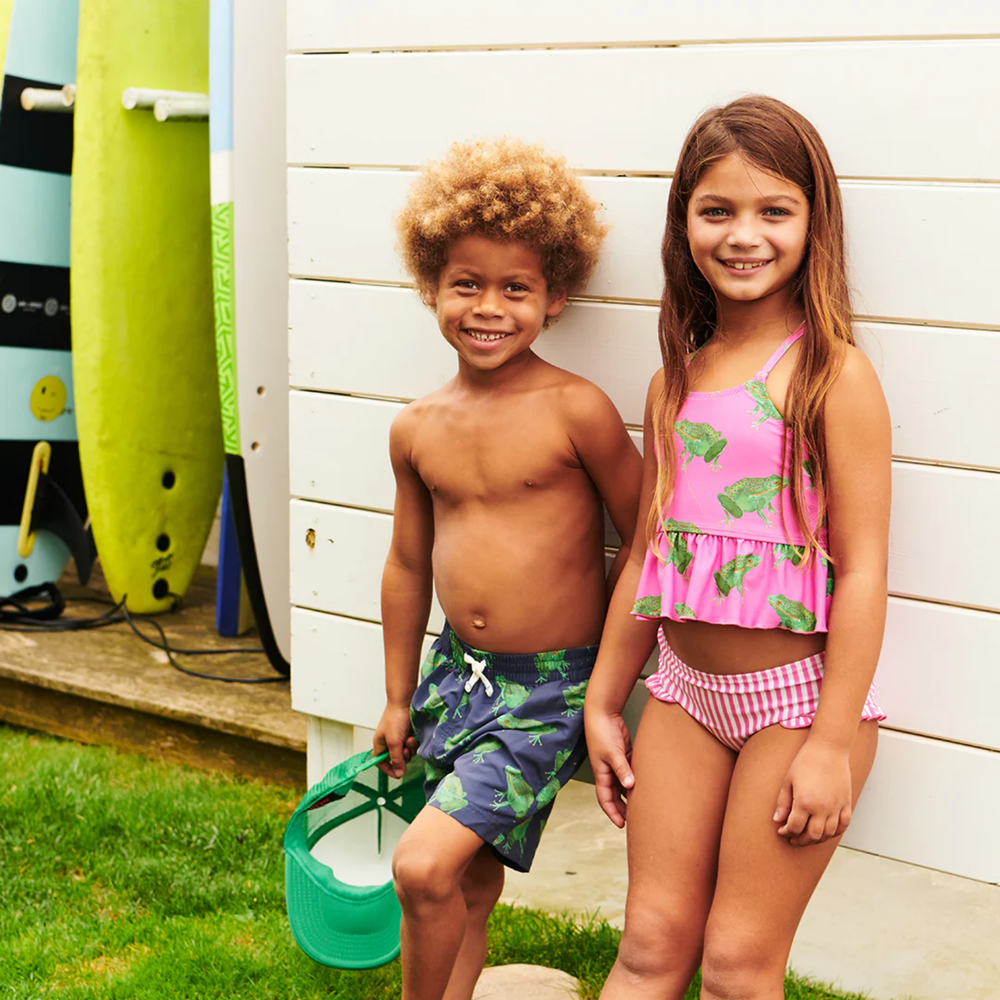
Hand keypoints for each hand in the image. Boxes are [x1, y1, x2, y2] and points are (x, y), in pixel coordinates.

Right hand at [373, 703, 417, 777]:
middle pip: (397, 760)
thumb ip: (396, 758)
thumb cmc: (395, 719)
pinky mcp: (408, 735)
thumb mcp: (394, 741)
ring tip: (410, 739)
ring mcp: (399, 739)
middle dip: (403, 756)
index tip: (398, 773)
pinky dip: (414, 743)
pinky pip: (413, 746)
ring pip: (407, 753)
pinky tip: (413, 736)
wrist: (405, 701)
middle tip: (405, 748)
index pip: (380, 762)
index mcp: (380, 744)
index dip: (388, 769)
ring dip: (410, 749)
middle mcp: (389, 743)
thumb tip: (399, 774)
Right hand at [585, 709, 633, 828]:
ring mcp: (616, 763)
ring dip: (631, 794)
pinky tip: (646, 783)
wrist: (603, 713)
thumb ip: (622, 769)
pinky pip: (630, 771)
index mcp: (601, 773)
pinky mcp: (624, 755)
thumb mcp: (612, 753)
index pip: (605, 799)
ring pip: (624, 784)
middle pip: (615, 795)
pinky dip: (636, 779)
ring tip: (644, 805)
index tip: (622, 825)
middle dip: (622, 808)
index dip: (612, 813)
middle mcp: (608, 771)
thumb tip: (630, 786)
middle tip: (636, 820)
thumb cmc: (602, 733)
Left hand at [774, 738, 852, 846]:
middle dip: (801, 840)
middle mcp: (822, 808)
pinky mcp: (846, 803)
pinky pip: (843, 825)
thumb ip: (783, 802)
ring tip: (807, 836)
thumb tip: (777, 820)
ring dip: (817, 839)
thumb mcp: (788, 780)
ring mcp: (836, 807)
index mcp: (805, 802)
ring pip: (828, 834)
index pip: (795, 827)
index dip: (787, 832)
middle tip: (793, 838)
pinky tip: (826, 831)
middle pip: (812, 835)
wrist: (828, 749)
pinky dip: (835, 832)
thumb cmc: (806, 761)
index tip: (782, 830)